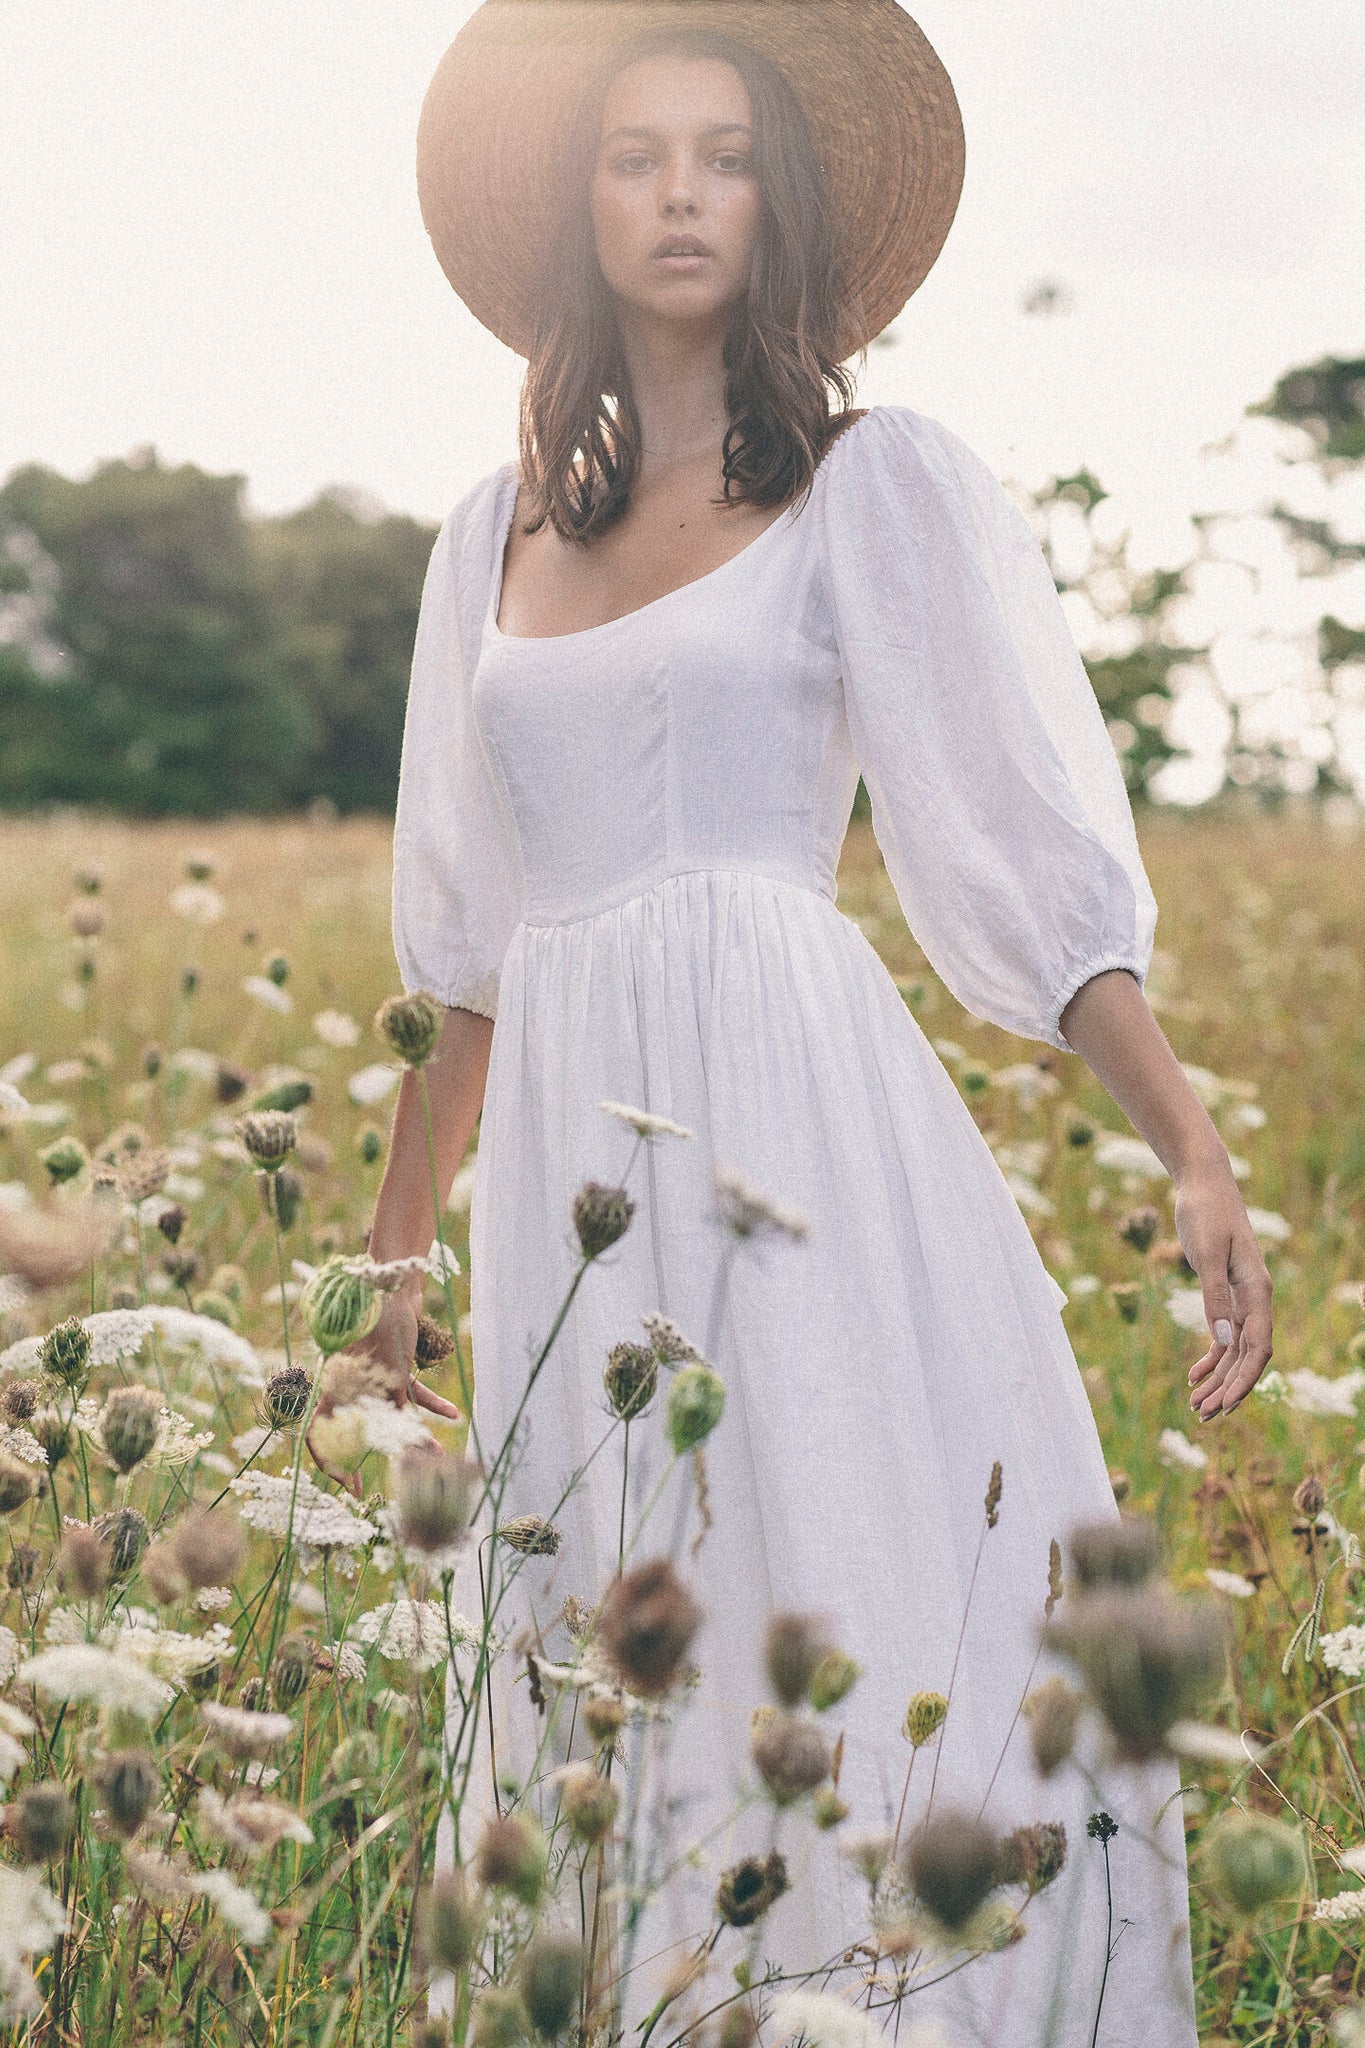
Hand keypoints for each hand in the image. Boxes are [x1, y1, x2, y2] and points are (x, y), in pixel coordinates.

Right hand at [306, 1288, 464, 1493]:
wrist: (391, 1285)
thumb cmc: (378, 1318)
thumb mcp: (387, 1363)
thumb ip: (393, 1396)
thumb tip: (399, 1433)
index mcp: (336, 1387)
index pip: (318, 1431)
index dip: (327, 1460)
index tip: (346, 1482)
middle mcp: (354, 1387)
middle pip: (355, 1433)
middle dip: (361, 1461)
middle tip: (366, 1490)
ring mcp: (376, 1379)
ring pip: (391, 1418)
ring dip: (412, 1437)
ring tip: (433, 1456)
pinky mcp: (397, 1370)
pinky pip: (414, 1395)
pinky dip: (433, 1404)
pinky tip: (453, 1413)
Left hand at [1176, 1158, 1273, 1419]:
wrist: (1203, 1184)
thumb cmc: (1206, 1214)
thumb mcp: (1207, 1254)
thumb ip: (1214, 1297)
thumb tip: (1221, 1340)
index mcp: (1257, 1293)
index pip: (1257, 1348)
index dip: (1243, 1380)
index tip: (1224, 1405)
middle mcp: (1254, 1300)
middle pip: (1247, 1357)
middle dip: (1227, 1388)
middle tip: (1202, 1415)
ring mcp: (1240, 1298)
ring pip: (1234, 1351)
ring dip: (1217, 1379)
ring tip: (1196, 1406)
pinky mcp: (1224, 1293)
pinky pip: (1223, 1336)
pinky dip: (1210, 1357)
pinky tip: (1192, 1376)